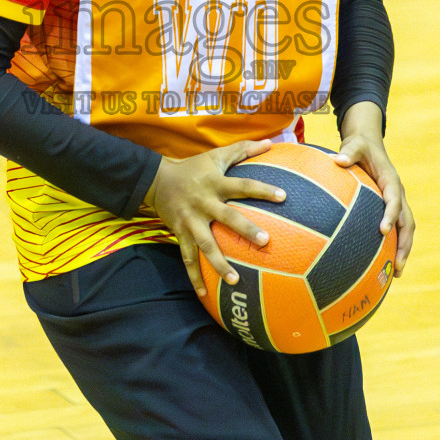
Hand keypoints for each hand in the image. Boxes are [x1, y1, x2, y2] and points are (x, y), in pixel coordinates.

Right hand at [143, 139, 289, 295]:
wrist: (156, 181)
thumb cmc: (194, 168)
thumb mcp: (216, 156)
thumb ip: (243, 150)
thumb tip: (271, 143)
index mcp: (215, 183)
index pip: (243, 185)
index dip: (262, 190)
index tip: (283, 196)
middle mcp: (204, 203)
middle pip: (227, 217)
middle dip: (245, 229)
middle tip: (265, 241)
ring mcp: (191, 221)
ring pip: (205, 244)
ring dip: (218, 263)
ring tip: (235, 280)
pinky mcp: (180, 234)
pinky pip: (188, 259)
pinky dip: (195, 278)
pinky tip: (205, 296)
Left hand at [336, 102, 413, 276]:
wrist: (369, 144)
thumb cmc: (360, 145)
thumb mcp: (354, 144)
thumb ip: (348, 151)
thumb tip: (337, 159)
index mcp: (391, 180)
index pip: (394, 200)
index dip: (390, 215)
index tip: (382, 230)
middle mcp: (398, 194)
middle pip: (407, 222)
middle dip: (404, 244)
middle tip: (397, 265)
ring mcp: (396, 203)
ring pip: (405, 229)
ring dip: (404, 250)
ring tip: (396, 273)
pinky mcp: (390, 208)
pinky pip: (396, 229)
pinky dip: (395, 246)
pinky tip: (384, 264)